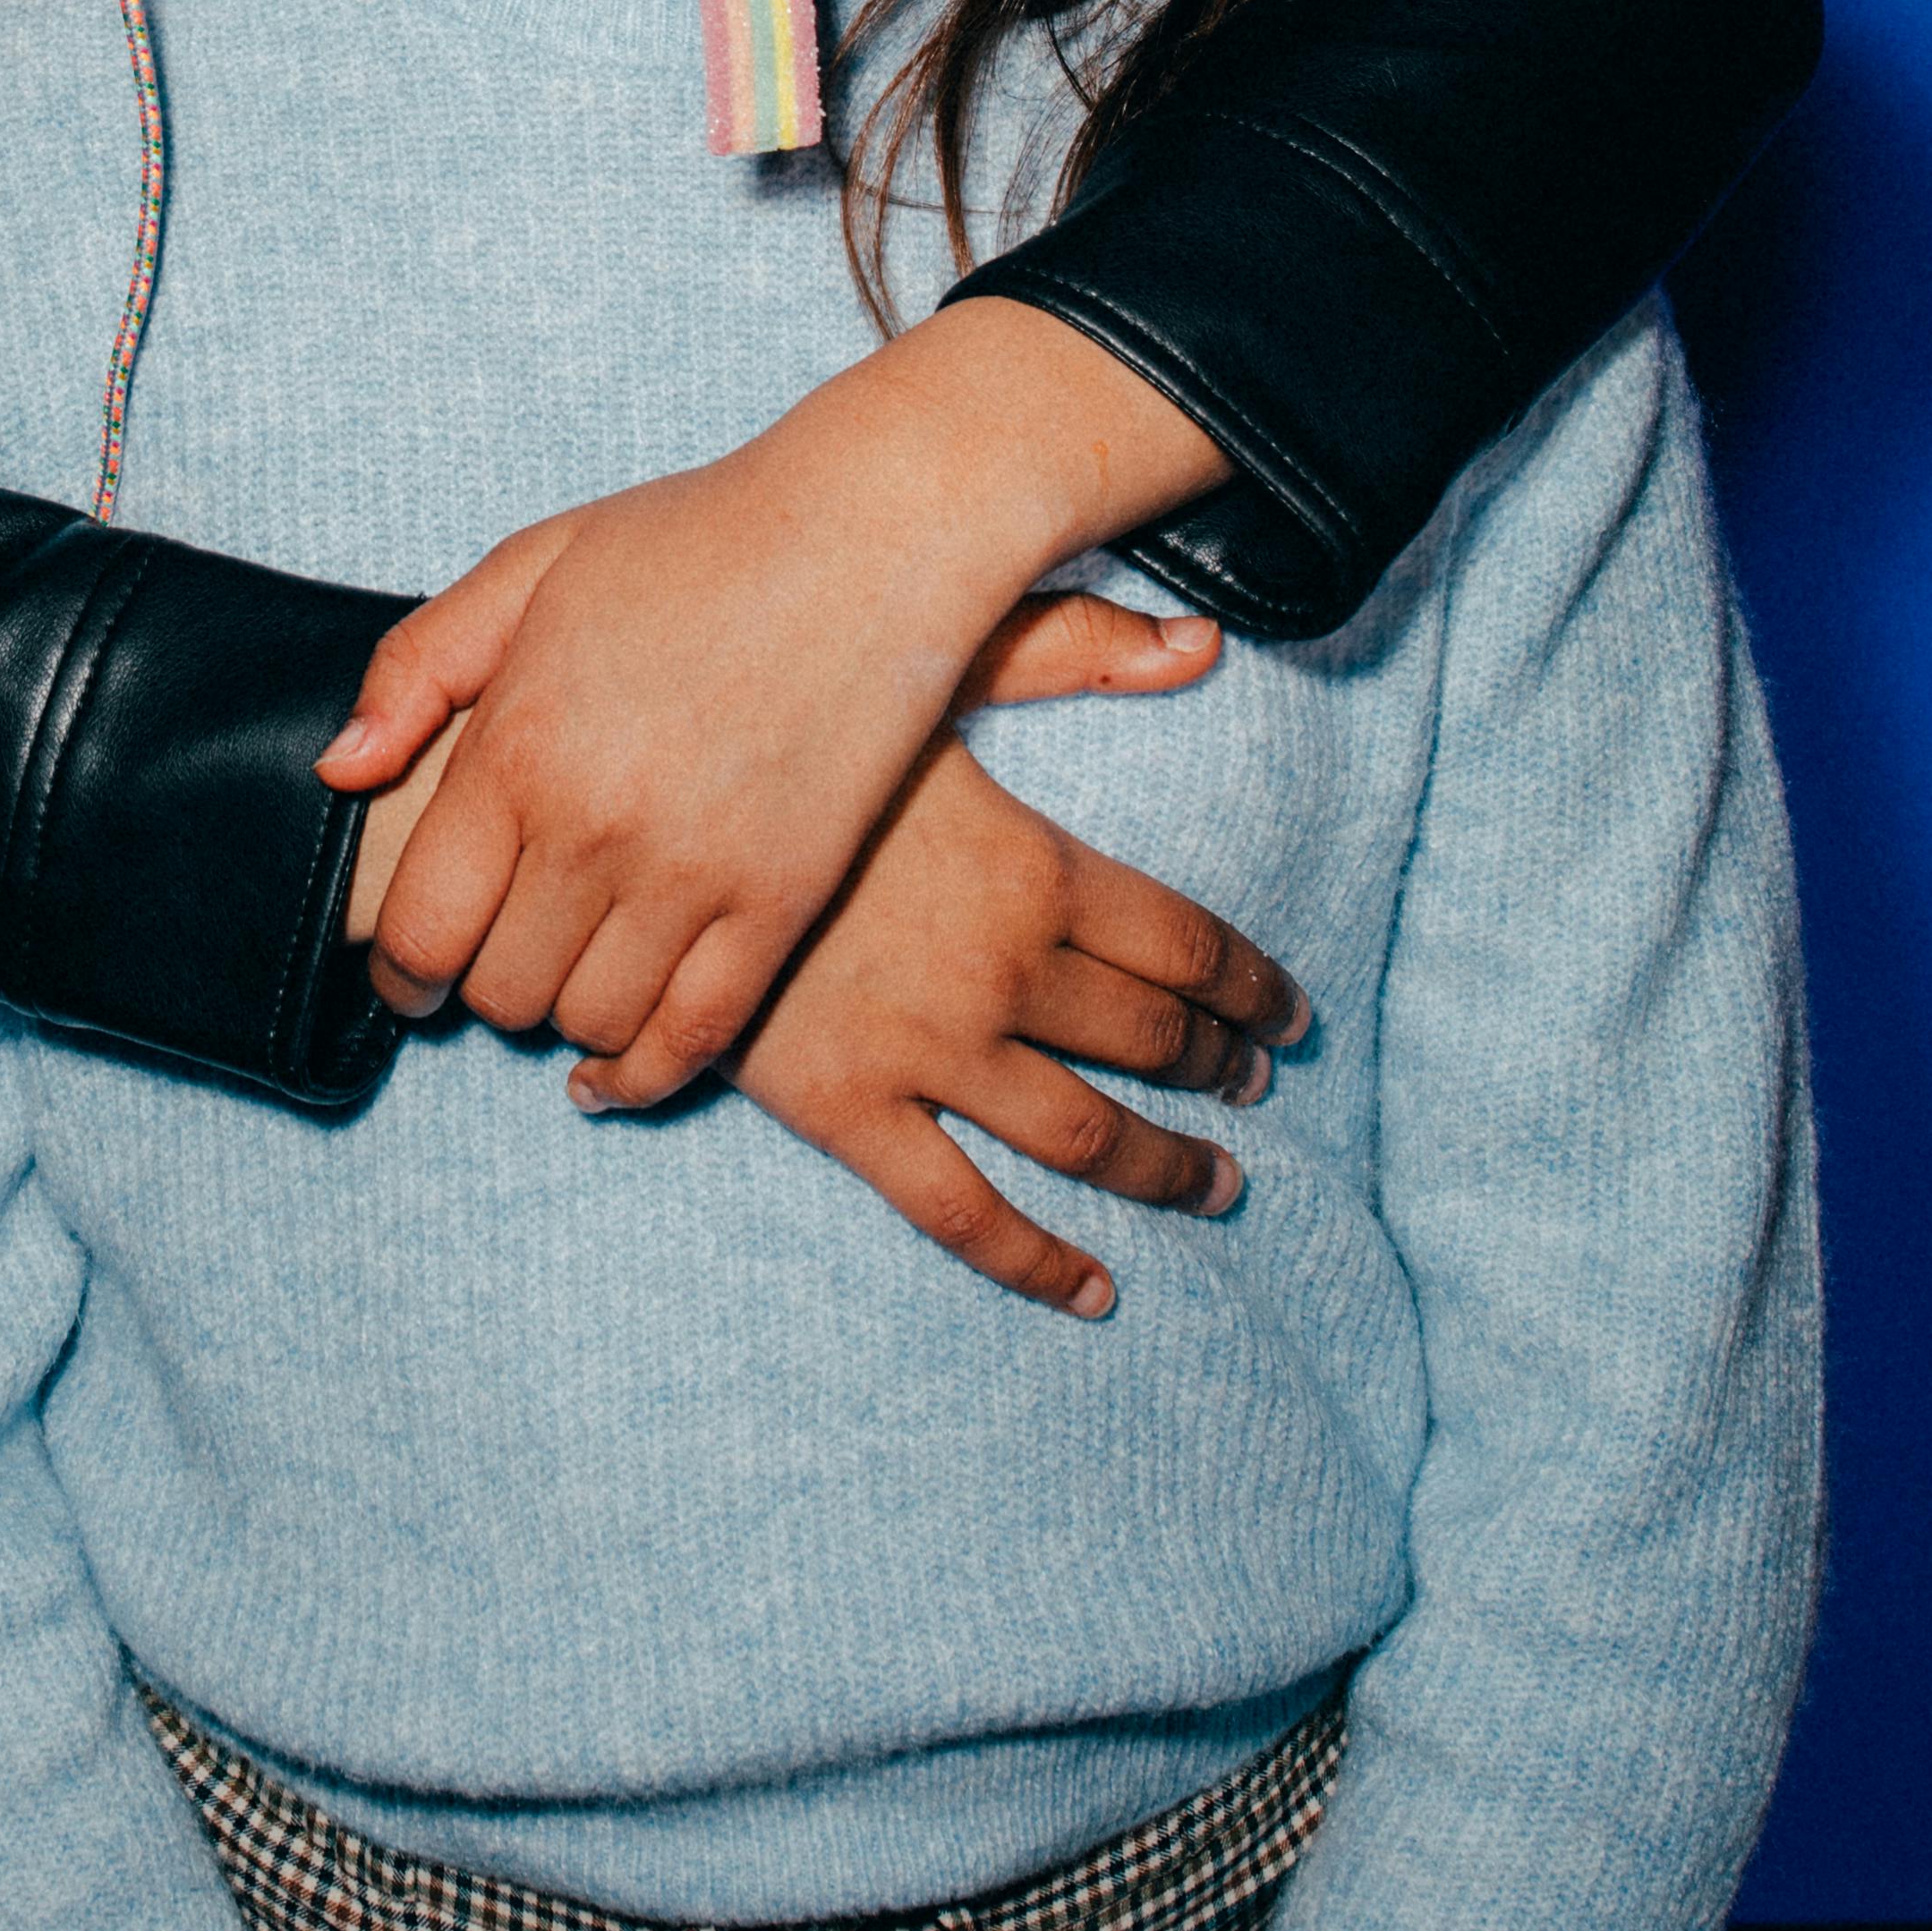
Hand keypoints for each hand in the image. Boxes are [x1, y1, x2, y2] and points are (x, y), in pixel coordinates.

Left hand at [320, 303, 1239, 1094]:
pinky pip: (693, 1039)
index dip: (399, 969)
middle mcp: (595, 828)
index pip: (419, 931)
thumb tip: (339, 772)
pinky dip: (643, 1073)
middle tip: (503, 949)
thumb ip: (416, 668)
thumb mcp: (528, 568)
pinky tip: (616, 1067)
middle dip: (482, 983)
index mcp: (516, 749)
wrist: (867, 537)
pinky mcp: (781, 903)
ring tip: (570, 970)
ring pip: (588, 1023)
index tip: (409, 967)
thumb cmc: (690, 542)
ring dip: (565, 1014)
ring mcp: (694, 875)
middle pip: (499, 991)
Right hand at [703, 661, 1301, 1319]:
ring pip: (1084, 1134)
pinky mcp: (849, 1109)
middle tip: (1248, 1088)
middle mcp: (1003, 970)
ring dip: (1166, 1167)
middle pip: (1152, 1038)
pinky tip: (1094, 1287)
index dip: (1251, 987)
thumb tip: (1206, 642)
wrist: (643, 809)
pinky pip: (964, 1211)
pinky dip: (1037, 1258)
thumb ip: (1073, 650)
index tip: (1288, 1015)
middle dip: (1218, 1068)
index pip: (1187, 945)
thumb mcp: (937, 661)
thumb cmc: (794, 716)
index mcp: (1034, 868)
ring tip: (1217, 1185)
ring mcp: (930, 1049)